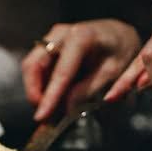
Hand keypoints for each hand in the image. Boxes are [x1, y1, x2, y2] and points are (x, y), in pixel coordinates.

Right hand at [22, 19, 140, 120]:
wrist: (119, 33)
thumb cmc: (120, 50)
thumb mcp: (112, 73)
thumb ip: (88, 90)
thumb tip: (66, 108)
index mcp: (81, 37)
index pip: (60, 73)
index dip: (49, 97)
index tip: (41, 116)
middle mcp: (61, 34)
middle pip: (33, 65)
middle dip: (35, 92)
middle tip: (45, 114)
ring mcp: (51, 38)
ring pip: (31, 66)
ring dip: (37, 90)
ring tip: (52, 107)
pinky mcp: (47, 45)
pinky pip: (36, 67)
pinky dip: (41, 84)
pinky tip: (54, 96)